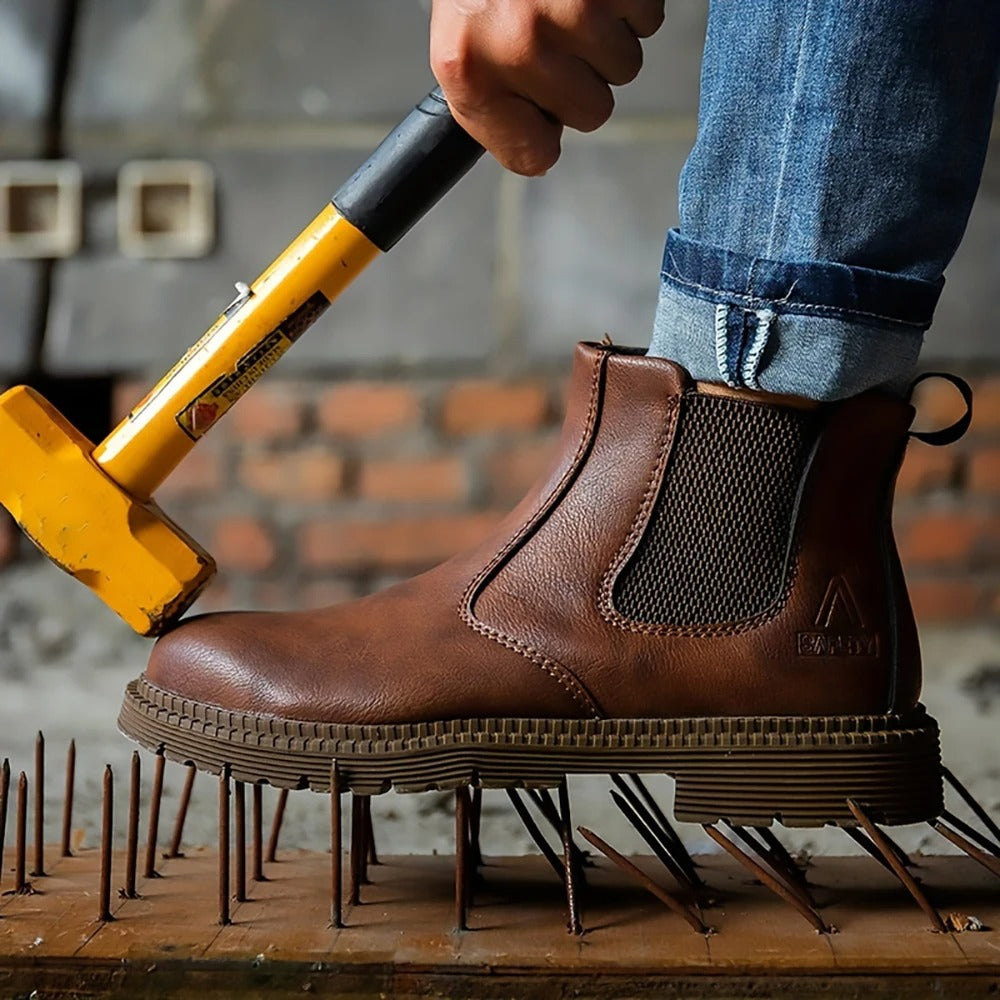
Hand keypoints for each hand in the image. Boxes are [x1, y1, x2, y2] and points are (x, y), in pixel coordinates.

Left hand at [430, 0, 663, 175]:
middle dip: (581, 80)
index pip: (533, 156)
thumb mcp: (464, 41)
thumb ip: (494, 104)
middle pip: (591, 115)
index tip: (535, 108)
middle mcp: (517, 43)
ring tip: (570, 0)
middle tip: (554, 34)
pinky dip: (629, 4)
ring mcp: (568, 9)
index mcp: (469, 71)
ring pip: (623, 69)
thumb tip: (540, 149)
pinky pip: (647, 22)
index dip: (542, 133)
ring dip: (606, 38)